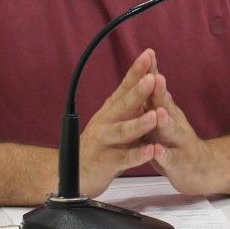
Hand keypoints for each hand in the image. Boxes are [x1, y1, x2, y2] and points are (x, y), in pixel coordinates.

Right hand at [78, 49, 165, 196]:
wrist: (74, 174)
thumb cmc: (101, 144)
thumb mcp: (114, 119)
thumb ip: (129, 102)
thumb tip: (146, 76)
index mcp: (111, 109)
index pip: (125, 86)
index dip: (136, 71)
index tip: (149, 54)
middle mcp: (106, 121)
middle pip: (124, 104)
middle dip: (139, 91)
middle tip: (153, 78)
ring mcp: (105, 142)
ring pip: (123, 131)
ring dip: (140, 123)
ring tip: (155, 115)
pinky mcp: (106, 162)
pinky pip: (124, 158)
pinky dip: (138, 155)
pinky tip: (151, 150)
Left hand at [147, 71, 223, 195]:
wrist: (203, 170)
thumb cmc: (177, 143)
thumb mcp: (166, 119)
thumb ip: (157, 101)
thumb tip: (150, 74)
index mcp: (168, 113)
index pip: (158, 90)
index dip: (153, 74)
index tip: (147, 56)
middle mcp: (176, 124)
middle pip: (166, 106)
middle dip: (160, 92)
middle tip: (154, 77)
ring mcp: (179, 143)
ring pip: (171, 131)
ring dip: (165, 121)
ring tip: (159, 112)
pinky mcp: (180, 163)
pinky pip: (171, 159)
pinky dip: (163, 155)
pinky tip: (157, 151)